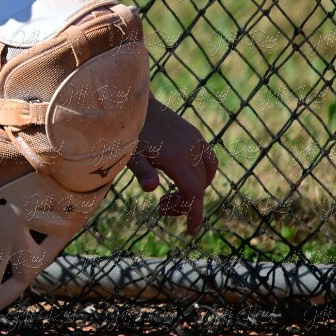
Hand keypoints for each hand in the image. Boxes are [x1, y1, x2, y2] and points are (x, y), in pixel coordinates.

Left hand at [127, 96, 217, 234]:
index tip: (191, 231)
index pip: (194, 193)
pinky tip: (184, 179)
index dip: (195, 214)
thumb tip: (151, 189)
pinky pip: (209, 161)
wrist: (133, 103)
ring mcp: (195, 141)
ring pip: (206, 176)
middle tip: (161, 207)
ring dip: (193, 191)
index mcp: (175, 157)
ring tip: (169, 194)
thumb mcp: (129, 153)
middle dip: (185, 204)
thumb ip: (142, 171)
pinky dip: (203, 175)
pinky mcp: (194, 135)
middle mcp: (190, 149)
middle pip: (198, 187)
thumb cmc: (127, 132)